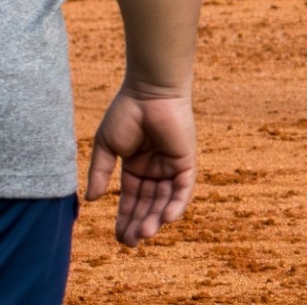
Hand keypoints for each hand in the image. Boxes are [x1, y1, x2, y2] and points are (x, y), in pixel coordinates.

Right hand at [86, 87, 196, 246]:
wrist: (148, 92)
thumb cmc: (126, 113)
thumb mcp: (107, 148)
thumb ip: (101, 173)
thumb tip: (92, 200)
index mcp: (136, 167)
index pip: (131, 199)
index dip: (125, 219)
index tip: (118, 238)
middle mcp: (156, 169)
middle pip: (148, 204)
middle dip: (139, 223)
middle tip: (130, 243)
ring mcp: (172, 166)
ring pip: (165, 200)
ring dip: (155, 218)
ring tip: (143, 235)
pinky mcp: (186, 160)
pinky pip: (184, 187)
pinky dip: (177, 204)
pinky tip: (165, 219)